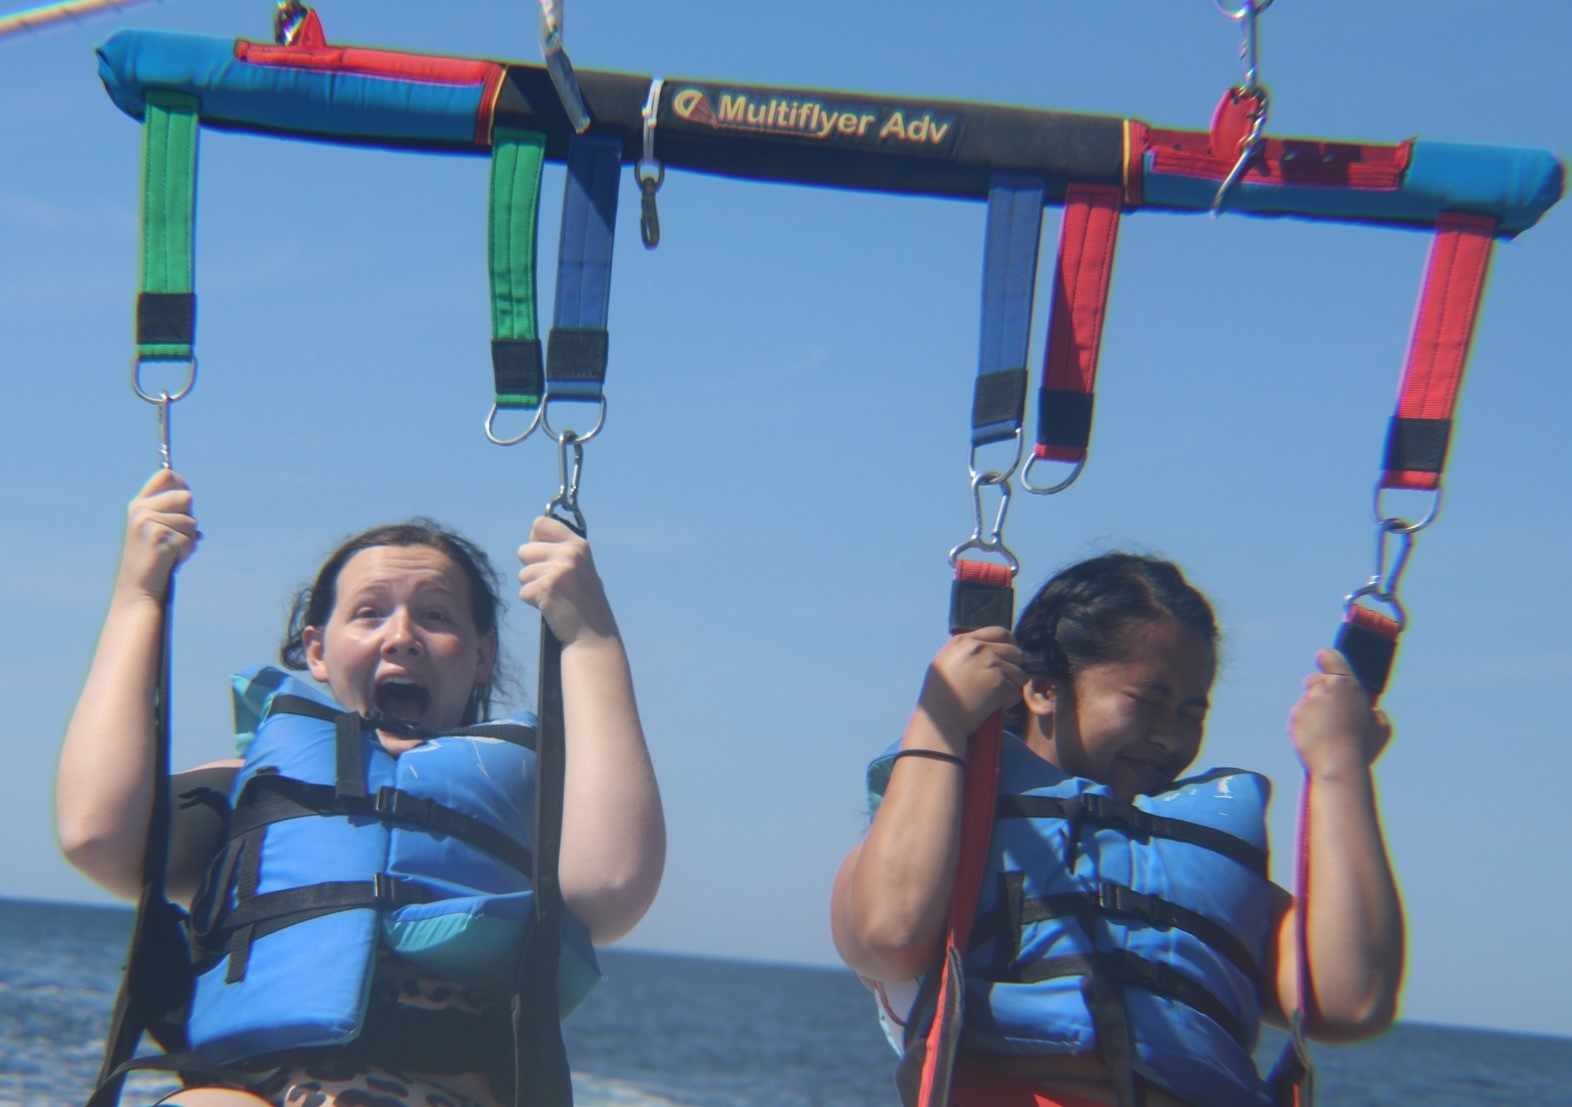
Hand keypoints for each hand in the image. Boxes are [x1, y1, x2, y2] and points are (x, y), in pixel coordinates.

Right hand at [115, 469, 199, 602]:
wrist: (140, 589)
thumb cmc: (156, 560)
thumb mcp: (160, 531)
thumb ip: (172, 513)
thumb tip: (190, 496)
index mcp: (139, 505)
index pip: (165, 475)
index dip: (182, 483)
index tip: (187, 500)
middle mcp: (140, 509)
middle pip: (186, 497)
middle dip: (190, 519)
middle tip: (175, 538)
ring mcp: (146, 522)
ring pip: (192, 521)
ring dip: (189, 541)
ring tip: (170, 553)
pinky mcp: (157, 536)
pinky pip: (190, 539)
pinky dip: (186, 552)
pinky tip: (170, 561)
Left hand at [517, 516, 615, 645]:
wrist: (593, 635)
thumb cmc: (583, 603)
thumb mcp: (580, 568)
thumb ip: (561, 552)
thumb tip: (534, 535)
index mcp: (578, 544)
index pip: (540, 524)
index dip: (536, 540)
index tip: (544, 557)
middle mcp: (570, 553)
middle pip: (524, 550)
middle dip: (531, 569)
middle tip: (552, 584)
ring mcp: (559, 569)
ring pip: (522, 574)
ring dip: (533, 588)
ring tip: (555, 597)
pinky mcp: (547, 588)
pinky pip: (523, 592)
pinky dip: (533, 603)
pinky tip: (552, 607)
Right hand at [914, 627, 1026, 747]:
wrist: (940, 720)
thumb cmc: (938, 697)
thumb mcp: (944, 662)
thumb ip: (964, 651)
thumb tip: (984, 646)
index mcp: (964, 641)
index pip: (1000, 632)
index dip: (1008, 645)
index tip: (1007, 657)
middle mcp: (979, 648)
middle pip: (1015, 652)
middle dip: (1012, 667)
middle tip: (1003, 681)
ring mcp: (991, 665)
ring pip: (1019, 673)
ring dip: (1012, 686)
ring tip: (996, 696)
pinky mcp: (1000, 684)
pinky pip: (1016, 692)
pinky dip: (1009, 702)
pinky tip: (995, 707)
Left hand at [1289, 648, 1392, 777]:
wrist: (1338, 766)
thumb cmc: (1362, 748)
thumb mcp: (1381, 728)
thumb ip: (1375, 713)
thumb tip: (1371, 710)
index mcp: (1347, 685)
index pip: (1329, 657)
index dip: (1326, 659)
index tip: (1324, 660)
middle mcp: (1323, 689)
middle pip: (1313, 680)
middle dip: (1317, 690)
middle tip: (1327, 708)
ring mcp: (1306, 702)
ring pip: (1306, 702)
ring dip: (1313, 713)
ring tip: (1327, 734)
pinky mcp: (1294, 717)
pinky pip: (1298, 718)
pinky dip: (1304, 726)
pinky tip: (1315, 740)